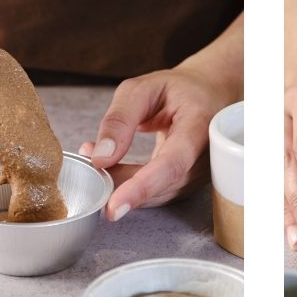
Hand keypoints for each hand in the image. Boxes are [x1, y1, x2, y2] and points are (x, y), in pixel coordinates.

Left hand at [78, 68, 237, 219]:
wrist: (207, 96)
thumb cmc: (176, 90)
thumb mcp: (143, 89)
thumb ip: (120, 119)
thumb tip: (100, 158)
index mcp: (200, 125)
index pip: (172, 164)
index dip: (142, 187)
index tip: (113, 206)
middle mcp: (208, 156)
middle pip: (162, 185)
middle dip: (121, 184)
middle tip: (87, 166)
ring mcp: (201, 173)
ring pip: (158, 195)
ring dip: (123, 185)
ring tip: (96, 160)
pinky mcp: (190, 183)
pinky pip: (158, 194)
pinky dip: (131, 186)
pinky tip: (112, 169)